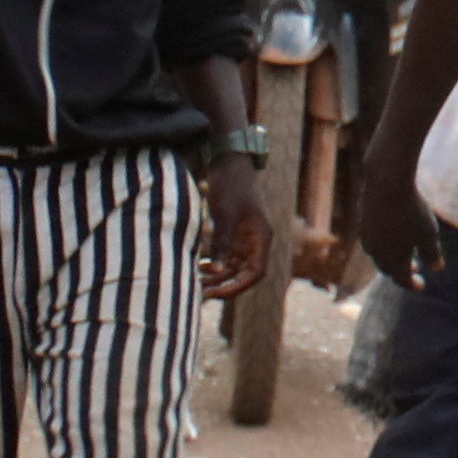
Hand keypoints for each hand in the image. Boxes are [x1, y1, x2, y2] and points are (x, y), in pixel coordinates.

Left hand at [198, 154, 271, 302]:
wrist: (230, 163)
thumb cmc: (231, 188)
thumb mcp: (225, 216)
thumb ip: (223, 244)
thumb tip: (218, 272)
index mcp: (262, 238)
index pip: (255, 273)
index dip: (237, 287)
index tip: (215, 294)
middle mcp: (257, 241)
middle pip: (245, 274)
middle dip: (224, 285)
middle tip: (200, 293)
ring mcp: (246, 238)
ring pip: (235, 267)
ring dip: (218, 277)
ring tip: (196, 281)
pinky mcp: (235, 233)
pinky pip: (228, 257)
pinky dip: (216, 264)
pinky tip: (200, 265)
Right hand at [353, 134, 433, 290]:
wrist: (386, 184)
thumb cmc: (412, 211)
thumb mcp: (428, 234)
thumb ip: (432, 253)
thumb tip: (436, 269)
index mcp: (393, 259)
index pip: (402, 279)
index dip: (412, 285)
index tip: (422, 287)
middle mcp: (376, 253)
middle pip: (388, 269)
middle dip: (401, 272)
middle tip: (414, 271)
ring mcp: (366, 238)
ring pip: (379, 255)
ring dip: (392, 258)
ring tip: (405, 254)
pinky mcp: (363, 223)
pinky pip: (374, 241)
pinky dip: (385, 245)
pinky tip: (393, 236)